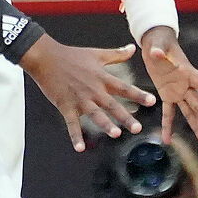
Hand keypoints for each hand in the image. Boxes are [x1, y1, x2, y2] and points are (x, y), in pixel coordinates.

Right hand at [21, 37, 152, 152]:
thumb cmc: (71, 55)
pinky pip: (72, 123)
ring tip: (115, 134)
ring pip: (95, 114)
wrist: (46, 58)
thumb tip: (133, 49)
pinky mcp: (65, 105)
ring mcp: (79, 99)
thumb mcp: (96, 53)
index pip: (123, 88)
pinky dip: (75, 136)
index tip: (152, 101)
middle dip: (125, 117)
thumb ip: (116, 54)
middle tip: (137, 128)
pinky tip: (80, 148)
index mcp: (101, 78)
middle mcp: (93, 90)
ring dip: (105, 124)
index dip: (138, 95)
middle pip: (112, 105)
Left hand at [141, 28, 197, 143]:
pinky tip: (167, 140)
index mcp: (188, 72)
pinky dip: (167, 126)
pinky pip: (169, 113)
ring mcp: (179, 91)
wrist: (156, 45)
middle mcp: (187, 85)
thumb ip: (158, 51)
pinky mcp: (167, 95)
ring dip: (197, 127)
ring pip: (190, 112)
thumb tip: (156, 53)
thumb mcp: (158, 45)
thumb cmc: (160, 43)